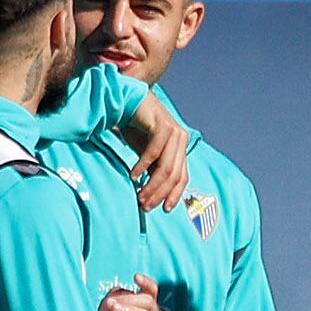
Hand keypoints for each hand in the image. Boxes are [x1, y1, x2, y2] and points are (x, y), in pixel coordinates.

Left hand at [102, 279, 165, 310]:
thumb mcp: (110, 310)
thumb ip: (115, 297)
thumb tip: (117, 289)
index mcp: (146, 304)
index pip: (151, 290)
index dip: (146, 282)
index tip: (135, 277)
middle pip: (148, 302)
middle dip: (129, 300)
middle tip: (112, 303)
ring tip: (115, 310)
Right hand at [132, 94, 190, 211]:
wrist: (127, 100)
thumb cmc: (136, 127)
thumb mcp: (146, 153)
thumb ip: (153, 169)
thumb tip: (152, 195)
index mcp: (180, 148)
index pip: (182, 177)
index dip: (174, 195)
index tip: (164, 210)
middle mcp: (181, 140)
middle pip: (174, 175)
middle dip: (159, 193)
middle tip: (145, 205)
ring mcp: (174, 131)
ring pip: (165, 167)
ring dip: (151, 184)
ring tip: (139, 195)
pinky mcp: (162, 125)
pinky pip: (154, 152)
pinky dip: (142, 166)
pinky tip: (133, 175)